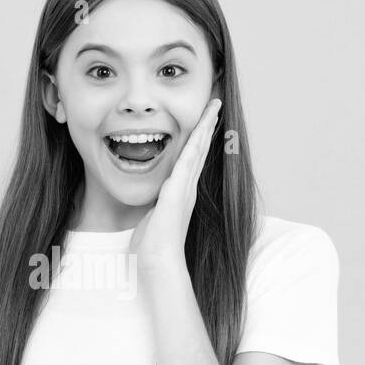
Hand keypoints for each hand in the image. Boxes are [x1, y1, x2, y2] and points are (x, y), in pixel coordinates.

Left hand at [129, 97, 221, 275]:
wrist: (159, 260)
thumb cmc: (153, 244)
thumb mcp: (152, 216)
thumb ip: (154, 205)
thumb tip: (149, 202)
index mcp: (182, 192)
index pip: (192, 158)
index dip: (198, 138)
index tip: (204, 120)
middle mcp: (187, 187)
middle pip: (200, 149)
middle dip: (207, 125)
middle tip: (215, 104)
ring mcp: (185, 189)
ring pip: (198, 151)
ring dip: (206, 128)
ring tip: (213, 108)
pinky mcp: (178, 192)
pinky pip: (188, 163)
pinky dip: (195, 145)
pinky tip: (200, 129)